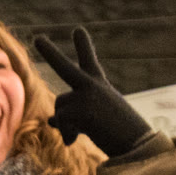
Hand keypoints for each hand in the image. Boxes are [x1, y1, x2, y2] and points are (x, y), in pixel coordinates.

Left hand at [31, 28, 152, 158]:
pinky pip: (60, 122)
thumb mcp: (94, 119)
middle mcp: (92, 86)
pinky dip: (66, 134)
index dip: (83, 46)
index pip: (89, 62)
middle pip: (64, 68)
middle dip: (50, 53)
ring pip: (59, 108)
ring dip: (65, 124)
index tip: (77, 30)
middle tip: (37, 38)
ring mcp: (86, 95)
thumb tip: (49, 120)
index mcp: (99, 85)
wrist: (137, 144)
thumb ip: (71, 114)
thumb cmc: (119, 133)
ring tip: (86, 131)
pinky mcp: (82, 109)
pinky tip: (77, 140)